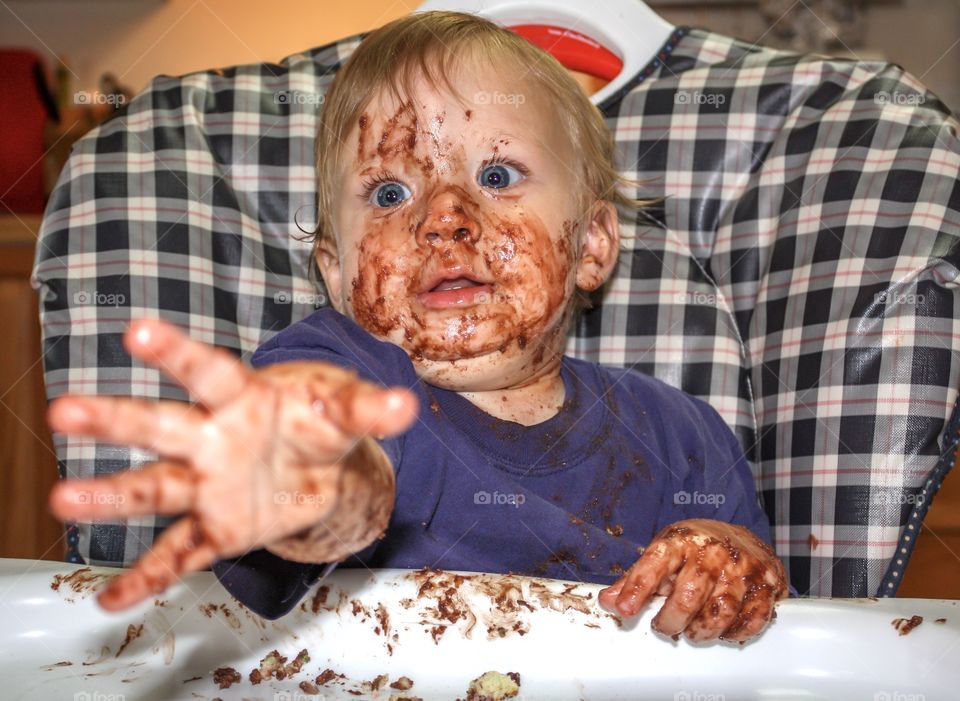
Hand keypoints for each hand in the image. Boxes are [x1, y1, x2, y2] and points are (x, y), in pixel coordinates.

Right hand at [47, 319, 416, 610]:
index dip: (176, 352)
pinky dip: (149, 576)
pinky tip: (114, 598)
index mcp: (244, 398)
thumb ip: (371, 409)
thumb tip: (406, 405)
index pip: (208, 372)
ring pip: (155, 489)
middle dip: (116, 419)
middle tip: (65, 413)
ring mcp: (208, 485)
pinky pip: (178, 553)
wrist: (318, 463)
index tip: (138, 331)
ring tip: (64, 501)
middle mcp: (213, 438)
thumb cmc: (322, 422)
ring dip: (113, 496)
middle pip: (162, 426)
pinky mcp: (215, 527)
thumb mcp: (347, 411)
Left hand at [598, 519, 787, 642]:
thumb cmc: (694, 550)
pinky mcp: (766, 585)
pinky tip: (723, 631)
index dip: (638, 587)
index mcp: (681, 541)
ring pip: (721, 611)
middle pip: (689, 594)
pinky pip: (753, 619)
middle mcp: (712, 552)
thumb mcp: (662, 554)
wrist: (739, 537)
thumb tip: (608, 602)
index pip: (655, 562)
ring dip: (702, 631)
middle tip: (663, 626)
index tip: (625, 610)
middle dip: (672, 620)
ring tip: (692, 631)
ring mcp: (742, 568)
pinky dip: (735, 633)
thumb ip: (635, 580)